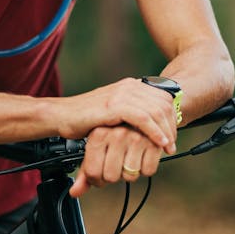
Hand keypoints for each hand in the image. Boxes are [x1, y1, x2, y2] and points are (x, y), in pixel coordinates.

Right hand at [56, 78, 178, 151]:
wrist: (62, 115)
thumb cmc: (86, 117)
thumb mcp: (114, 113)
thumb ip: (132, 113)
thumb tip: (152, 124)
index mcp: (131, 85)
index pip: (163, 97)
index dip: (172, 118)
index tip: (172, 137)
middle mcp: (129, 86)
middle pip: (164, 103)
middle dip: (172, 126)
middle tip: (171, 146)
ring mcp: (121, 94)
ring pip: (156, 110)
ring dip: (166, 131)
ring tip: (168, 148)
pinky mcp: (114, 105)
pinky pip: (143, 118)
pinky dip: (155, 132)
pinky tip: (159, 143)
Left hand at [69, 125, 163, 197]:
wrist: (141, 115)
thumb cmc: (115, 133)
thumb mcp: (97, 147)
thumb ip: (85, 171)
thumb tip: (75, 192)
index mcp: (99, 134)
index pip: (92, 172)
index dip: (96, 179)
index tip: (100, 171)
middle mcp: (117, 134)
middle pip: (111, 177)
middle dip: (114, 176)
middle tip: (116, 163)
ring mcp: (136, 138)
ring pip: (130, 176)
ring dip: (130, 172)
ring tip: (129, 157)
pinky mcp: (153, 143)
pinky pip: (147, 171)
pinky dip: (145, 168)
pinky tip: (141, 155)